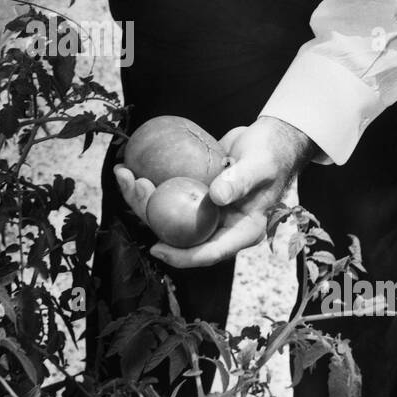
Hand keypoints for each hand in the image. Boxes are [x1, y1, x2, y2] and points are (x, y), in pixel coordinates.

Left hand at [113, 115, 316, 268]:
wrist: (268, 140)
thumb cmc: (270, 153)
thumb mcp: (260, 165)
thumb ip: (241, 180)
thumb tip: (216, 198)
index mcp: (242, 231)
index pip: (210, 252)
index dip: (182, 256)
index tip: (158, 248)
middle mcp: (221, 227)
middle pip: (181, 236)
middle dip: (151, 217)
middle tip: (136, 188)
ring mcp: (207, 213)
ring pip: (169, 216)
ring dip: (143, 199)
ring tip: (125, 173)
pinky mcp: (195, 197)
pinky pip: (170, 196)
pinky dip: (151, 184)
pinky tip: (131, 167)